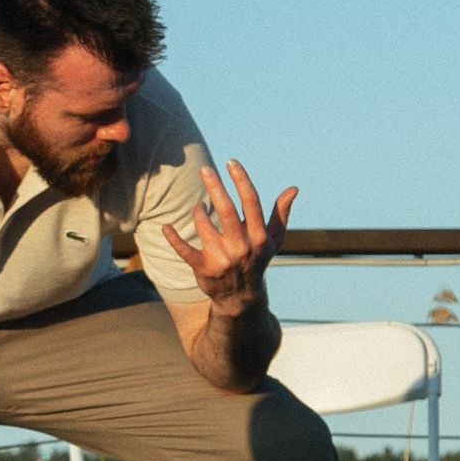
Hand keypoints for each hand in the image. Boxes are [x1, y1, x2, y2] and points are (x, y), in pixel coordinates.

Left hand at [163, 160, 295, 314]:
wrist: (241, 298)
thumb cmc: (257, 260)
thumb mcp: (273, 240)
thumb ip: (281, 213)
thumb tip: (293, 189)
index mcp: (259, 236)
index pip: (251, 201)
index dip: (241, 179)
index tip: (231, 162)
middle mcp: (241, 246)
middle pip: (225, 209)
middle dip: (214, 186)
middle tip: (204, 169)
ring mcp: (222, 258)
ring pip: (203, 224)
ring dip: (198, 211)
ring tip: (199, 208)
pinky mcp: (204, 268)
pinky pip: (184, 250)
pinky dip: (174, 238)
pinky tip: (166, 227)